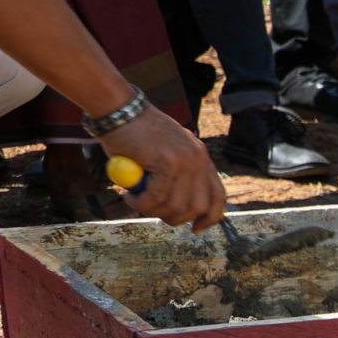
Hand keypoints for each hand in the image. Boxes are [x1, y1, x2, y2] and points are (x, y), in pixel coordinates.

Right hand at [104, 109, 227, 230]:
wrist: (119, 108)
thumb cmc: (136, 132)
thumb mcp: (165, 152)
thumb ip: (176, 174)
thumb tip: (176, 206)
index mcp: (202, 158)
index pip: (218, 196)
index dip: (210, 217)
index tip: (196, 228)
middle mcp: (199, 159)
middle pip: (198, 207)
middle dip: (175, 217)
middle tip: (152, 211)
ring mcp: (185, 161)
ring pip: (176, 206)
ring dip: (153, 210)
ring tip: (135, 200)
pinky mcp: (166, 162)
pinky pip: (157, 197)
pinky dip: (141, 203)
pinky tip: (129, 196)